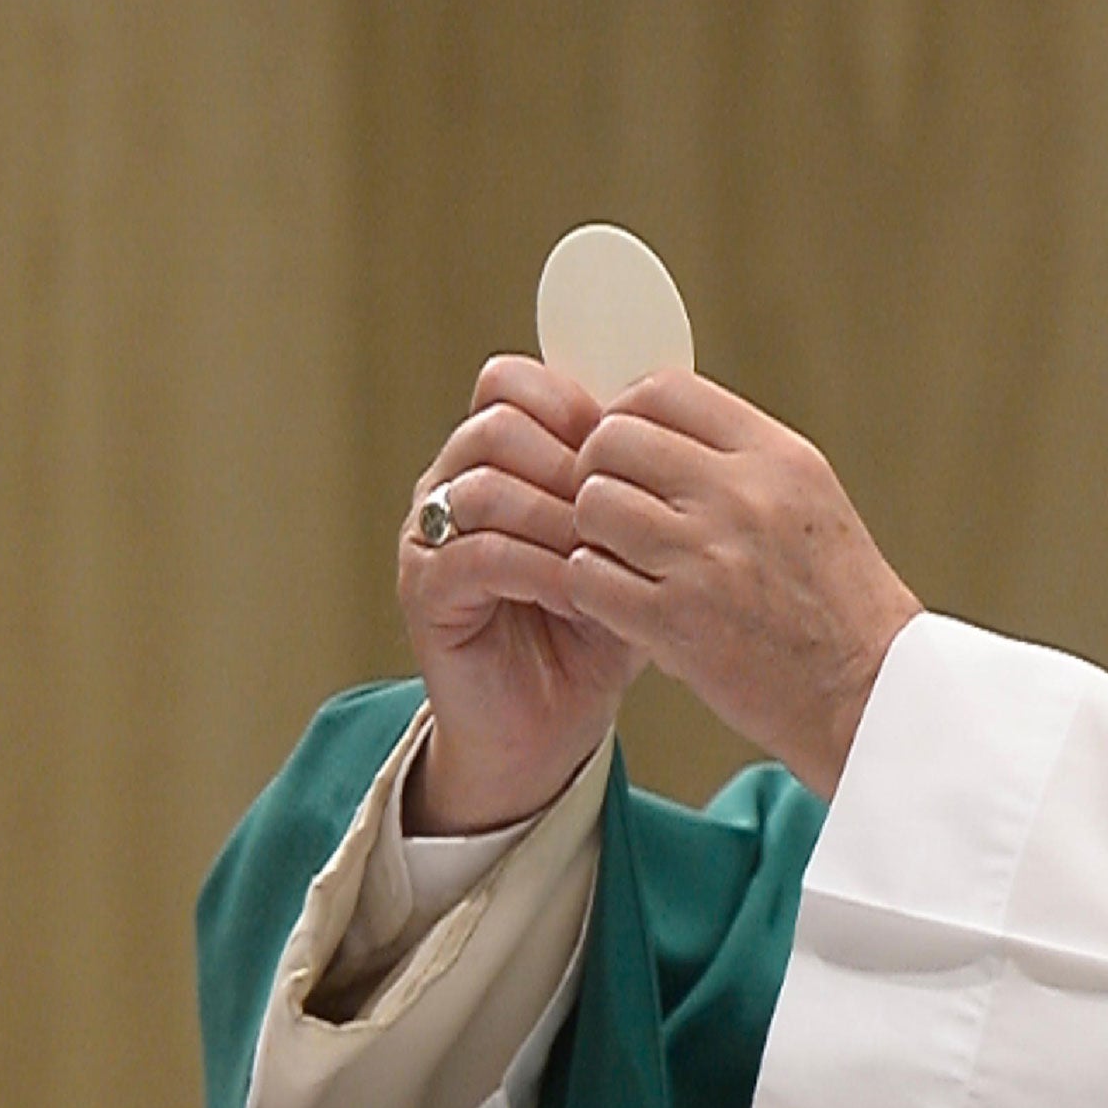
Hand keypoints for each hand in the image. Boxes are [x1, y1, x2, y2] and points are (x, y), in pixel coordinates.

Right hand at [397, 356, 642, 832]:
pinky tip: (581, 592)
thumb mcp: (631, 547)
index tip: (629, 447)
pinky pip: (474, 554)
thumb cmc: (598, 629)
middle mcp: (451, 484)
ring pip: (482, 487)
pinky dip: (537, 567)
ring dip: (556, 517)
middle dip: (569, 464)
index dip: (572, 403)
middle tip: (622, 511)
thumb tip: (683, 424)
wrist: (555, 723)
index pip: (510, 384)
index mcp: (497, 457)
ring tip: (607, 556)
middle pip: (497, 425)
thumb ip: (637, 486)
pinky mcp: (425, 593)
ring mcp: (430, 537)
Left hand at [566, 371, 920, 796]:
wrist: (868, 692)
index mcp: (778, 458)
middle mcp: (741, 496)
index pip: (664, 390)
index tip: (627, 449)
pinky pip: (587, 576)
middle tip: (613, 510)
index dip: (626, 414)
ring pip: (593, 505)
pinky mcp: (675, 621)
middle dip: (599, 473)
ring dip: (594, 534)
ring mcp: (706, 557)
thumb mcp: (812, 503)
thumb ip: (742, 463)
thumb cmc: (842, 606)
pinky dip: (590, 589)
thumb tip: (658, 432)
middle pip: (614, 440)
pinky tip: (621, 602)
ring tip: (623, 561)